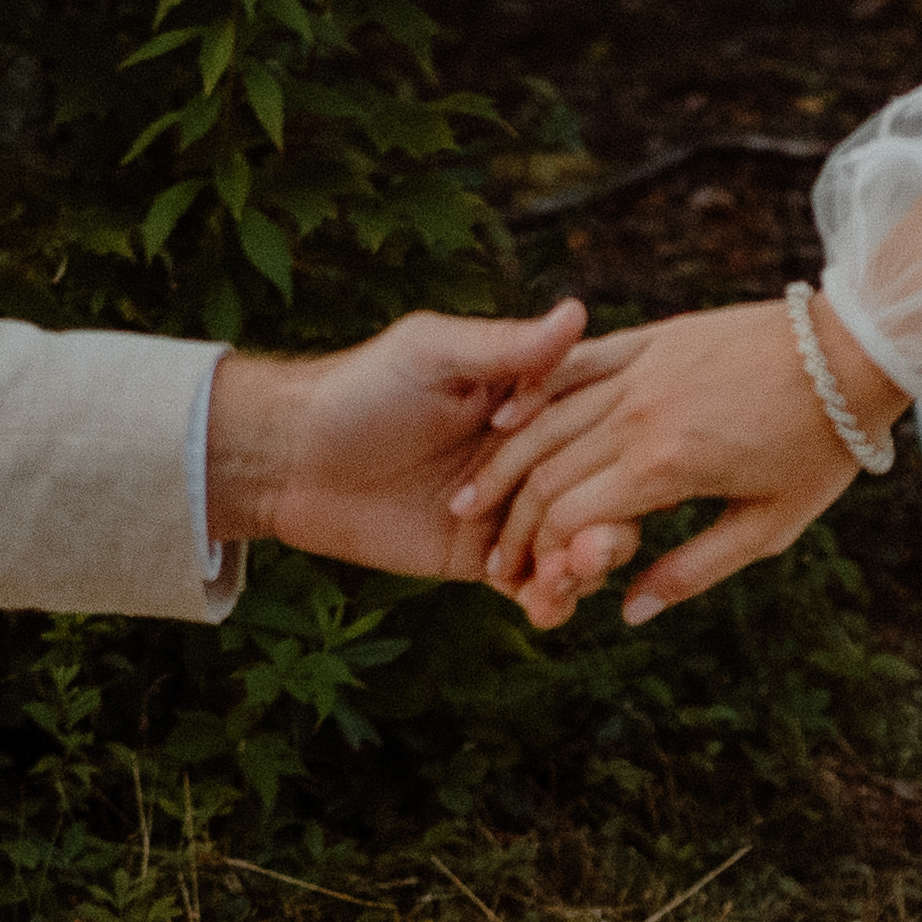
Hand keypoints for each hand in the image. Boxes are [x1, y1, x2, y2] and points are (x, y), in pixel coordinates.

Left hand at [208, 302, 591, 582]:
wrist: (293, 458)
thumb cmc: (361, 388)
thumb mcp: (434, 355)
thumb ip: (508, 349)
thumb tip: (578, 313)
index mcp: (532, 406)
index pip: (600, 434)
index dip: (622, 463)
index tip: (628, 488)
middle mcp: (530, 459)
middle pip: (597, 499)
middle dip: (607, 532)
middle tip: (593, 554)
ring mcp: (509, 512)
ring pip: (571, 549)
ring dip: (582, 571)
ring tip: (566, 581)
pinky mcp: (482, 558)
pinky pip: (531, 587)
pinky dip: (548, 603)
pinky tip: (544, 608)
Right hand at [451, 294, 886, 629]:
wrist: (852, 353)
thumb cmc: (819, 448)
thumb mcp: (768, 527)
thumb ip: (693, 570)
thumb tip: (628, 612)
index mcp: (667, 466)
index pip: (569, 518)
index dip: (537, 556)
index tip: (521, 583)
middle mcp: (641, 413)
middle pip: (546, 472)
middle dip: (508, 521)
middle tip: (483, 553)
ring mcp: (642, 368)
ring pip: (546, 417)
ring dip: (503, 461)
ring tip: (471, 495)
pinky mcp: (652, 337)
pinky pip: (576, 363)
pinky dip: (534, 392)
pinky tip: (501, 416)